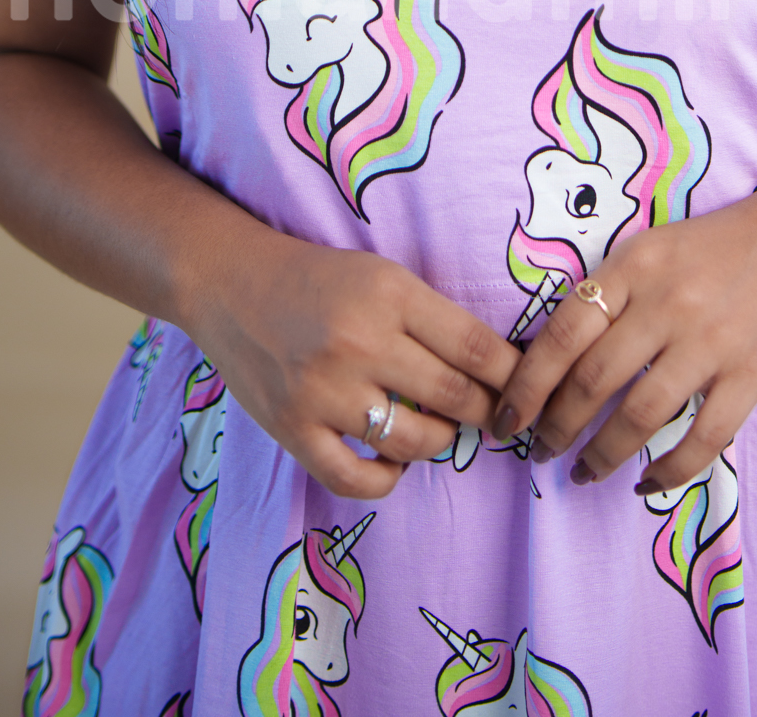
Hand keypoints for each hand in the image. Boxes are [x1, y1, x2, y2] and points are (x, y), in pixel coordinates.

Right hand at [192, 225, 521, 499]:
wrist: (228, 282)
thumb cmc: (316, 277)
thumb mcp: (381, 276)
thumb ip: (431, 318)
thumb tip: (494, 369)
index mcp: (390, 294)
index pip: (475, 347)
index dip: (513, 375)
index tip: (528, 388)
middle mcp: (359, 342)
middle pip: (453, 396)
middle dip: (486, 412)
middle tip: (495, 416)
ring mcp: (323, 391)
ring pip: (414, 441)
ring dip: (440, 441)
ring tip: (441, 429)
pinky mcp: (292, 429)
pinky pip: (356, 478)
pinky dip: (387, 479)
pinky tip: (394, 463)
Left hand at [492, 172, 756, 491]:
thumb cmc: (716, 246)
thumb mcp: (652, 249)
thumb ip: (610, 293)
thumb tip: (553, 359)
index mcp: (634, 265)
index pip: (563, 332)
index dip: (527, 384)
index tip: (507, 418)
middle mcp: (668, 302)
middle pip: (593, 380)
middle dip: (556, 427)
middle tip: (540, 451)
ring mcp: (712, 341)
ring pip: (640, 415)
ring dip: (602, 454)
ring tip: (585, 471)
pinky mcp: (753, 373)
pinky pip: (704, 437)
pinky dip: (670, 469)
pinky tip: (647, 480)